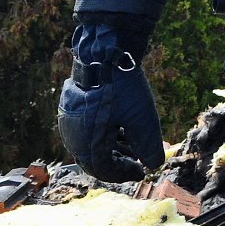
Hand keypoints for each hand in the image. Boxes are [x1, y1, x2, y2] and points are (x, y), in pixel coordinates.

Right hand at [57, 22, 164, 183]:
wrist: (103, 52)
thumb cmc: (122, 88)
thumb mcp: (142, 120)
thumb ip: (149, 147)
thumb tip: (154, 166)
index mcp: (86, 144)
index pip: (104, 170)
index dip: (124, 174)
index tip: (142, 171)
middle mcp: (73, 136)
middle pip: (96, 159)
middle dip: (120, 162)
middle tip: (139, 160)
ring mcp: (70, 120)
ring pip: (93, 143)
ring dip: (115, 148)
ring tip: (135, 144)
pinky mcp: (73, 107)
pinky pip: (89, 129)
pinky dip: (106, 133)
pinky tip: (123, 128)